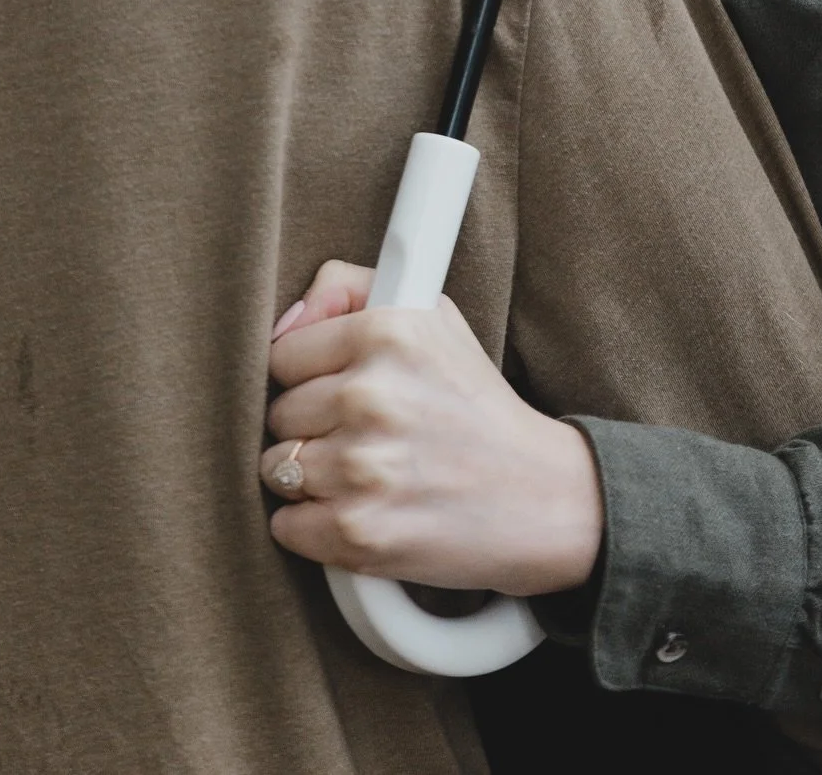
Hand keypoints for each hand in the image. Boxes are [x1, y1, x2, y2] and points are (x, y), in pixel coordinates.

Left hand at [262, 261, 602, 598]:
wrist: (545, 499)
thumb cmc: (476, 405)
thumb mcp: (429, 316)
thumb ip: (346, 289)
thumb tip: (282, 323)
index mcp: (385, 331)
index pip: (282, 355)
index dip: (309, 377)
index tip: (340, 392)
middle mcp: (371, 395)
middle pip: (278, 414)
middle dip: (311, 427)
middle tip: (363, 437)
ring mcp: (363, 467)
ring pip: (276, 469)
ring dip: (311, 479)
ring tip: (365, 476)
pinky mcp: (360, 532)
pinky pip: (287, 526)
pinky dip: (313, 528)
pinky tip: (359, 512)